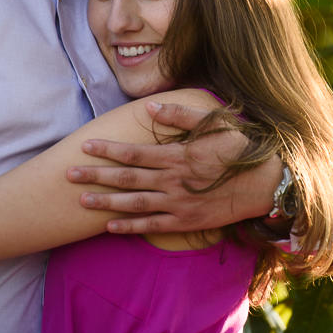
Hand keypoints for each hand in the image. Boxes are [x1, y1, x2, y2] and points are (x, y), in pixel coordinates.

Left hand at [67, 101, 276, 232]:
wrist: (263, 184)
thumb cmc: (239, 150)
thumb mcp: (214, 124)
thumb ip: (181, 114)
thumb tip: (152, 106)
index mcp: (178, 155)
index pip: (134, 152)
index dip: (108, 149)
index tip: (86, 146)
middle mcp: (173, 180)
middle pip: (127, 178)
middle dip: (96, 175)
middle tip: (69, 174)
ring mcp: (177, 203)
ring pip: (133, 203)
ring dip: (105, 201)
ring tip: (81, 199)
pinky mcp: (184, 221)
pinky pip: (150, 225)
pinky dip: (128, 226)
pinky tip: (109, 226)